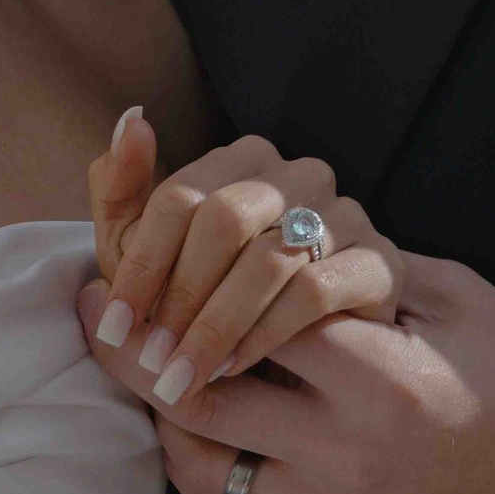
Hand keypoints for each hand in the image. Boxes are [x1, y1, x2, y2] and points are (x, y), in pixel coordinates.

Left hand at [85, 112, 399, 420]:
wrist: (291, 347)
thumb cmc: (202, 288)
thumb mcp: (144, 244)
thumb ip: (122, 186)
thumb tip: (131, 122)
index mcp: (240, 159)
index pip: (182, 195)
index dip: (142, 263)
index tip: (116, 323)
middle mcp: (297, 174)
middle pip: (225, 219)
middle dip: (181, 294)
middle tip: (153, 354)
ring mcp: (343, 214)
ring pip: (269, 258)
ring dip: (217, 323)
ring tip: (185, 371)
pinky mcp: (378, 262)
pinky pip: (314, 292)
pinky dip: (264, 333)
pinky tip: (234, 365)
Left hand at [89, 249, 494, 493]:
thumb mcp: (457, 297)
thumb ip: (365, 266)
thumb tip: (280, 235)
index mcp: (380, 379)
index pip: (253, 314)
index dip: (194, 277)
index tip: (153, 246)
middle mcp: (343, 453)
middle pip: (200, 392)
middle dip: (142, 345)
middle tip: (105, 304)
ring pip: (200, 460)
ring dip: (157, 408)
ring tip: (132, 357)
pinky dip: (193, 461)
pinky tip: (183, 419)